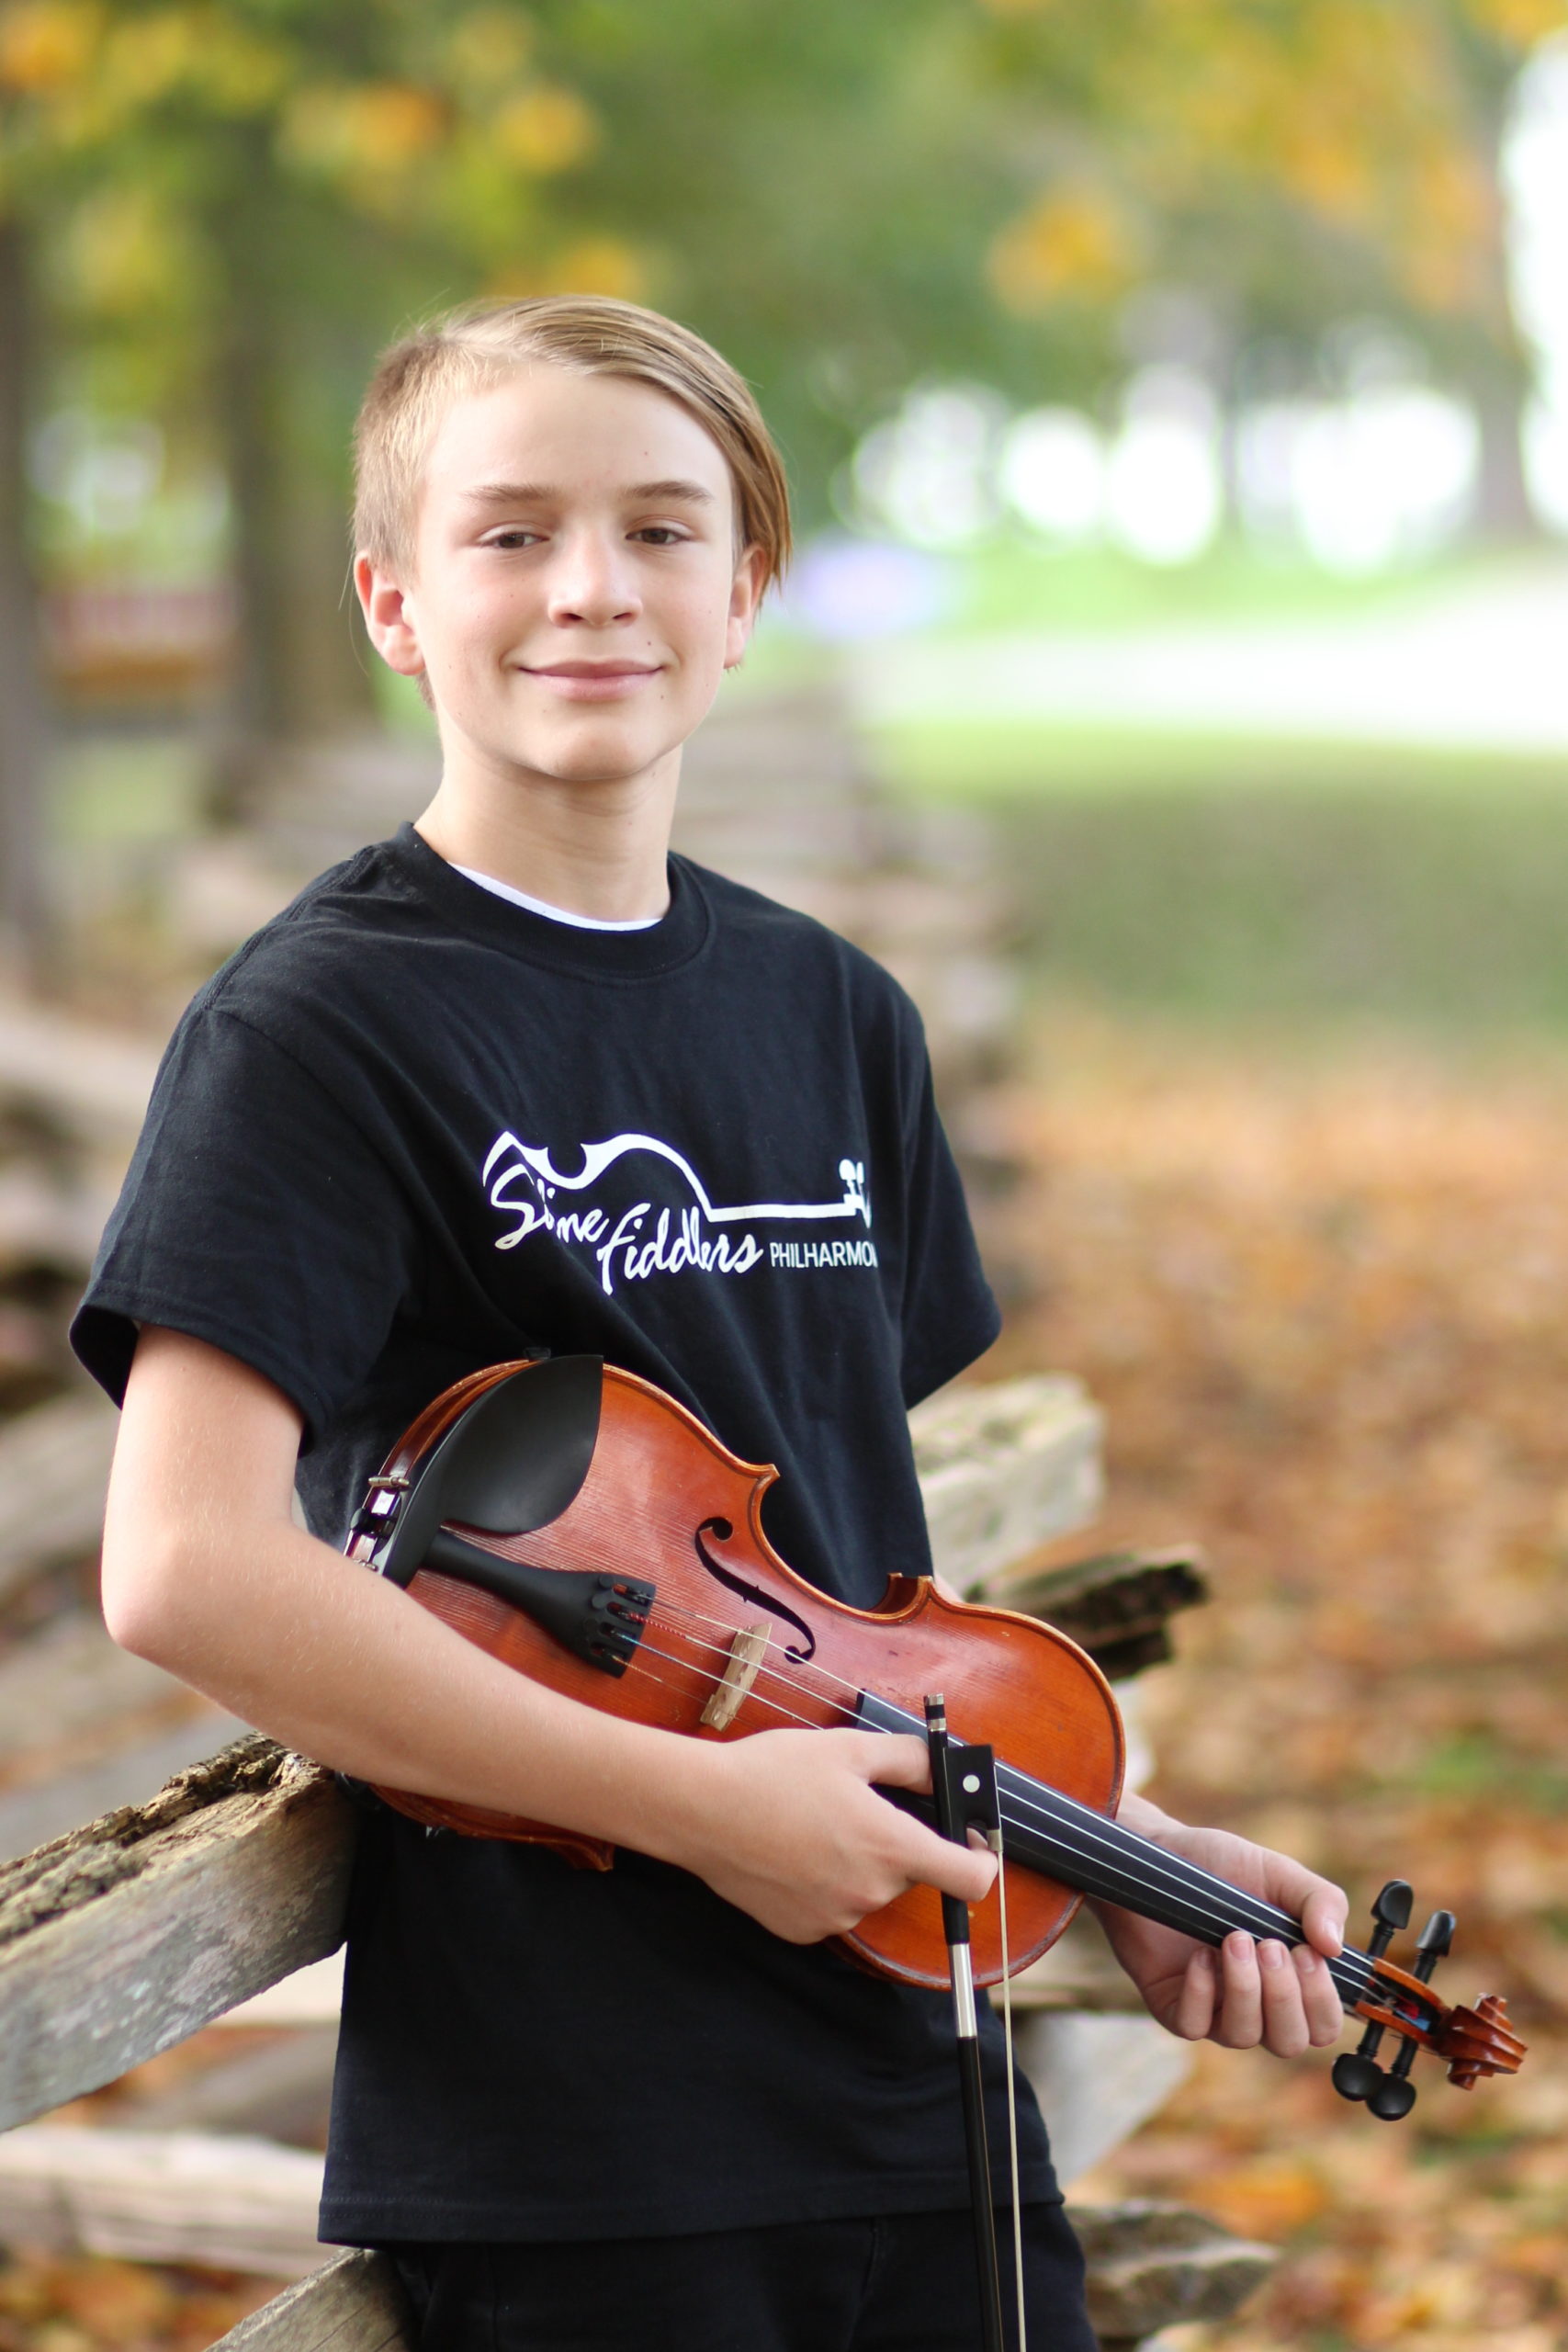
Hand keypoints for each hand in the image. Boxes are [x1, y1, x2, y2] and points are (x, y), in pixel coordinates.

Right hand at [674, 1729, 996, 1944]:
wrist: (703, 1810)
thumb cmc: (773, 1773)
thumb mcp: (849, 1748)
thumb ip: (909, 1759)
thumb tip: (942, 1766)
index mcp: (891, 1847)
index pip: (971, 1879)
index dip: (981, 1859)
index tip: (970, 1842)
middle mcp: (871, 1891)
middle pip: (911, 1873)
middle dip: (895, 1843)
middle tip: (856, 1807)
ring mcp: (836, 1917)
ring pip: (869, 1889)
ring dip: (856, 1863)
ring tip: (813, 1825)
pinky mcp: (804, 1931)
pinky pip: (833, 1906)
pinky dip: (824, 1884)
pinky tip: (793, 1852)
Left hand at [1092, 1793, 1347, 2057]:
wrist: (1162, 1854)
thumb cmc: (1223, 1868)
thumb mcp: (1279, 1873)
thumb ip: (1319, 1901)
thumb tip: (1334, 1948)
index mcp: (1290, 1980)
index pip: (1323, 2025)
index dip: (1321, 2000)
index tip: (1306, 1952)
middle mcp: (1257, 2004)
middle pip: (1289, 2042)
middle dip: (1283, 1996)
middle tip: (1267, 1946)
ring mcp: (1215, 2010)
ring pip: (1243, 2036)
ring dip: (1243, 1988)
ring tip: (1233, 1939)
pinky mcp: (1174, 2007)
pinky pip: (1194, 2026)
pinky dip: (1201, 1991)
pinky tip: (1200, 1955)